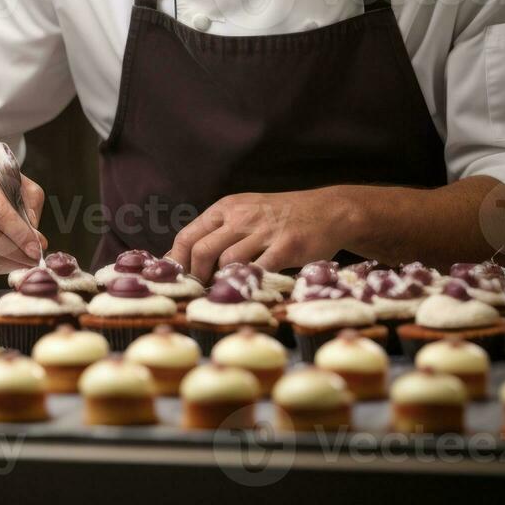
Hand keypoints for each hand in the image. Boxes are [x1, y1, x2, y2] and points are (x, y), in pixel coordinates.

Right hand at [0, 164, 47, 273]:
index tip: (36, 248)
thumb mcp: (23, 186)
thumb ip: (32, 208)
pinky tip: (12, 261)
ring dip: (9, 262)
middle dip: (15, 252)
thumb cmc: (2, 187)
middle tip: (34, 258)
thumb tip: (36, 240)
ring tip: (26, 261)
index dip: (19, 233)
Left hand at [167, 188, 357, 283]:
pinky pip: (261, 270)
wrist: (329, 210)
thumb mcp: (246, 213)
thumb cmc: (281, 217)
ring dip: (221, 283)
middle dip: (196, 277)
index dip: (177, 262)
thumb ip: (220, 232)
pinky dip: (251, 285)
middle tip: (200, 294)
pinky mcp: (288, 246)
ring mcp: (265, 231)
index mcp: (226, 208)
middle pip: (202, 250)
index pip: (188, 236)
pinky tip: (249, 293)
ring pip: (228, 262)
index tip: (175, 282)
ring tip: (223, 295)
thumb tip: (186, 261)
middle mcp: (241, 216)